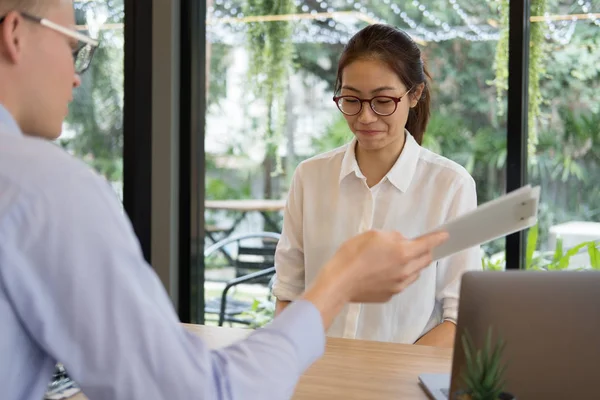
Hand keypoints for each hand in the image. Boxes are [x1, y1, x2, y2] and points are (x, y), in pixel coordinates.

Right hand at [324, 230, 448, 302]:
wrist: (339, 282)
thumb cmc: (352, 255)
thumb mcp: (372, 235)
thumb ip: (393, 236)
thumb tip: (402, 241)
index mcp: (403, 252)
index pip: (427, 244)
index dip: (438, 238)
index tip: (445, 236)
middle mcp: (405, 270)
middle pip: (425, 260)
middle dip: (425, 251)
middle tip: (418, 246)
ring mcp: (399, 285)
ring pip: (415, 273)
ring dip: (413, 264)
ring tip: (397, 259)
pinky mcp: (390, 295)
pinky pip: (402, 283)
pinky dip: (400, 275)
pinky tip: (384, 272)